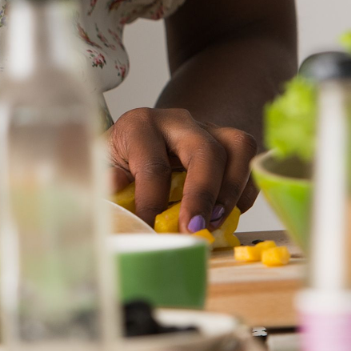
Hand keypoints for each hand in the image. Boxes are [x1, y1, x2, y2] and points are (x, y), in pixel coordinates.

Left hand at [107, 108, 260, 234]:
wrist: (137, 140)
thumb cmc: (119, 160)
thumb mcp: (100, 168)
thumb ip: (104, 182)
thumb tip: (114, 191)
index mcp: (139, 125)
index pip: (153, 165)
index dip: (153, 203)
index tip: (151, 230)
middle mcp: (177, 121)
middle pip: (204, 149)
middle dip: (202, 194)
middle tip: (194, 229)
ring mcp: (207, 128)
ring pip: (238, 147)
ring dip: (231, 190)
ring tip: (214, 222)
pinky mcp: (226, 143)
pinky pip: (249, 163)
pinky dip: (244, 192)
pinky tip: (226, 214)